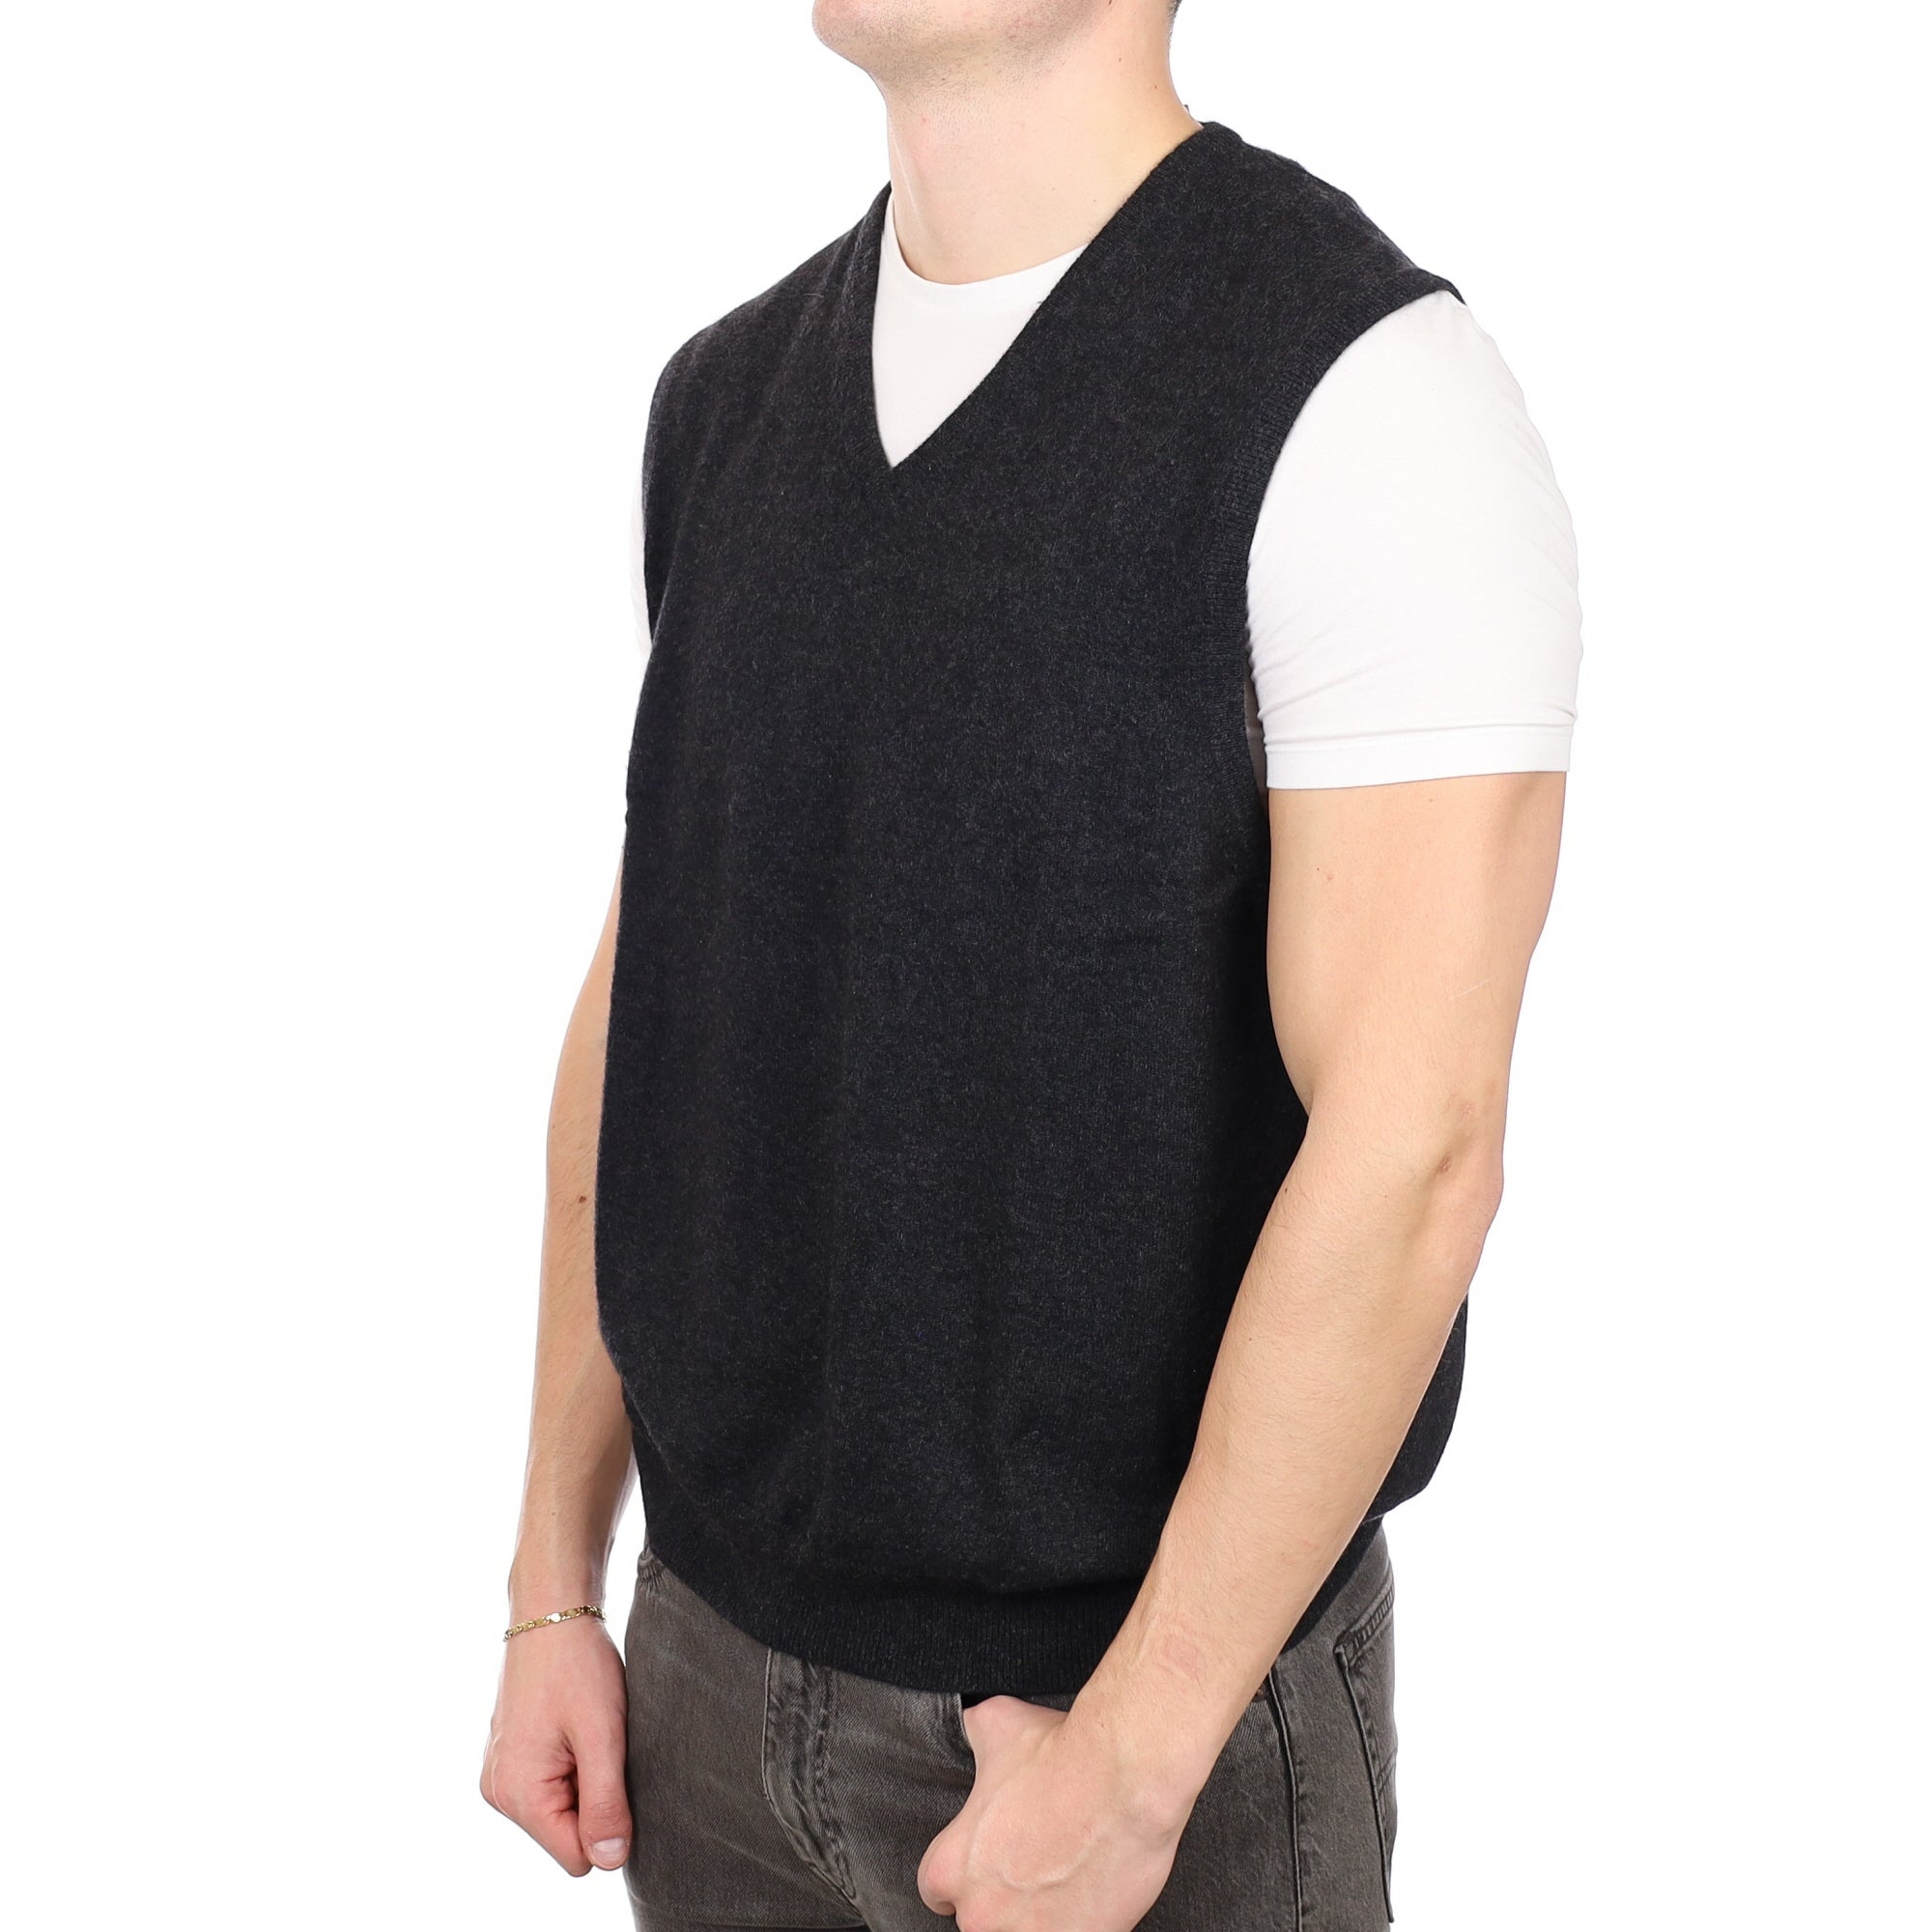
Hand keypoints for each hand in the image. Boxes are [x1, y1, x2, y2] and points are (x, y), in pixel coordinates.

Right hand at [480, 1615, 630, 1875]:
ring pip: (562, 1809)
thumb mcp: (603, 1735)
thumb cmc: (578, 1665)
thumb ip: (605, 1803)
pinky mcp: (511, 1755)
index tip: (615, 1771)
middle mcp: (500, 1791)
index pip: (577, 1858)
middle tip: (603, 1744)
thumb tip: (609, 1861)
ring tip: (589, 1731)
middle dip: (595, 1798)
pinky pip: (552, 1784)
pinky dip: (572, 1762)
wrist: (553, 1610)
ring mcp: (501, 1773)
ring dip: (585, 1778)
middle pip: (568, 1834)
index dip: (609, 1824)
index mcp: (518, 1794)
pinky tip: (576, 1725)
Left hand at [916, 1695, 1194, 1931]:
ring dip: (1040, 1914)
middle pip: (982, 1919)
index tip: (990, 1861)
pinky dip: (1080, 1920)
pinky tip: (1091, 1889)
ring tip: (1065, 1878)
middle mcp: (983, 1912)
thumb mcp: (997, 1723)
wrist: (1124, 1777)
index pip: (937, 1891)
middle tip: (1035, 1863)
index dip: (966, 1872)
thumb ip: (974, 1735)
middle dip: (1005, 1895)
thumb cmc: (1062, 1755)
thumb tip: (971, 1725)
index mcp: (952, 1866)